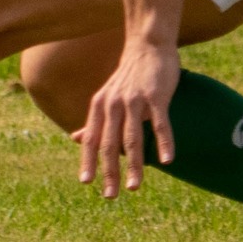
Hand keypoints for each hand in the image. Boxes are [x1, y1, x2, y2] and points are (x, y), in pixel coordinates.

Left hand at [71, 38, 180, 198]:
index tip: (86, 183)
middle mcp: (113, 104)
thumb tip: (74, 139)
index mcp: (100, 106)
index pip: (91, 139)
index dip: (88, 160)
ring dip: (134, 165)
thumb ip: (94, 120)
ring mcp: (135, 100)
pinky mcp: (156, 96)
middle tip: (110, 196)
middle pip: (110, 144)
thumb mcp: (106, 97)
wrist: (148, 45)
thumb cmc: (128, 76)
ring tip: (134, 187)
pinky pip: (160, 124)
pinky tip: (167, 161)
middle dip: (109, 172)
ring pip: (133, 139)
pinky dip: (164, 143)